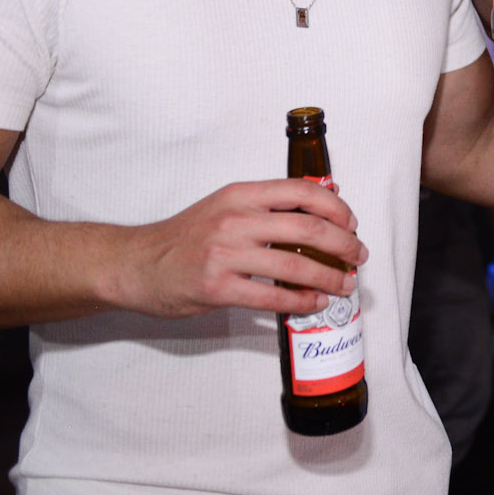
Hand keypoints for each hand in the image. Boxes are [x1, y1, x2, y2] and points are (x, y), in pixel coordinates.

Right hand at [111, 178, 367, 319]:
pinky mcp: (218, 288)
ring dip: (329, 277)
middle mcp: (236, 219)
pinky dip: (300, 301)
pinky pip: (272, 297)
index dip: (336, 207)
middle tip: (358, 256)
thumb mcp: (225, 205)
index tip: (351, 223)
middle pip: (308, 229)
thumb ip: (265, 205)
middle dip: (343, 245)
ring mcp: (226, 254)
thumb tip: (319, 204)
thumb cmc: (185, 236)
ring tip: (345, 284)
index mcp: (242, 194)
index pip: (302, 191)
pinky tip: (314, 303)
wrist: (136, 263)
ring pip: (295, 265)